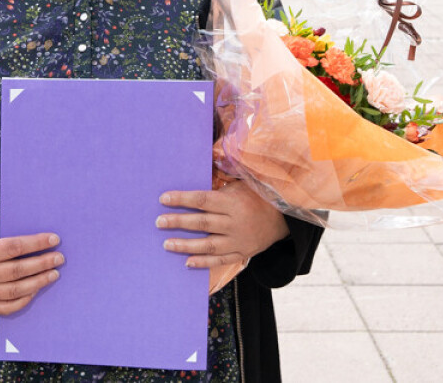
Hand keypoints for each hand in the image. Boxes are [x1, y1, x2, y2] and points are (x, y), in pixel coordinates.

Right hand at [0, 233, 62, 315]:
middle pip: (18, 269)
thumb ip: (13, 242)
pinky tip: (36, 291)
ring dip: (38, 282)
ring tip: (54, 274)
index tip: (55, 239)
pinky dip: (24, 300)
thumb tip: (44, 239)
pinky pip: (9, 306)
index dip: (36, 243)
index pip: (15, 246)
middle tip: (59, 258)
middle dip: (42, 263)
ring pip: (16, 289)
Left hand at [158, 181, 289, 269]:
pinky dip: (203, 262)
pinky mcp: (242, 253)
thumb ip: (219, 185)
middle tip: (159, 222)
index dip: (182, 199)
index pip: (202, 200)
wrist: (283, 218)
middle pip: (202, 223)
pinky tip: (187, 262)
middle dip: (178, 222)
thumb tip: (193, 179)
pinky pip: (220, 260)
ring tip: (167, 244)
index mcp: (233, 202)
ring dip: (185, 245)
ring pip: (208, 245)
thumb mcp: (240, 185)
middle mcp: (235, 222)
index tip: (163, 199)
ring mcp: (238, 240)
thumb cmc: (256, 196)